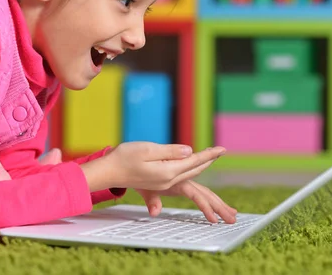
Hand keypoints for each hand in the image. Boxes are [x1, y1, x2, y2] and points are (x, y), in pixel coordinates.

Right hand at [80, 143, 225, 191]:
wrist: (109, 171)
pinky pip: (183, 176)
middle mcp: (169, 180)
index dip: (209, 154)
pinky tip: (194, 165)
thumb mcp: (148, 149)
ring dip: (203, 166)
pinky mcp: (160, 182)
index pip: (194, 161)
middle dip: (210, 161)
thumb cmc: (125, 157)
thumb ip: (170, 151)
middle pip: (196, 170)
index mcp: (168, 172)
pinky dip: (192, 169)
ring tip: (213, 157)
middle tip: (222, 151)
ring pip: (190, 175)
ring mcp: (165, 183)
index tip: (222, 149)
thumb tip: (189, 152)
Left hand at [137, 180, 237, 223]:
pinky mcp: (178, 184)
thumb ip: (151, 199)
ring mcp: (181, 182)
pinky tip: (214, 206)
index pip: (197, 194)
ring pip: (204, 192)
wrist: (127, 163)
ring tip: (232, 213)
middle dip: (220, 206)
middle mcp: (182, 180)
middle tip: (234, 218)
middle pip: (206, 193)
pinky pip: (197, 193)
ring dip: (217, 202)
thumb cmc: (135, 172)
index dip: (206, 206)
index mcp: (177, 179)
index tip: (214, 219)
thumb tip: (156, 213)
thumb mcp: (142, 187)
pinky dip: (207, 199)